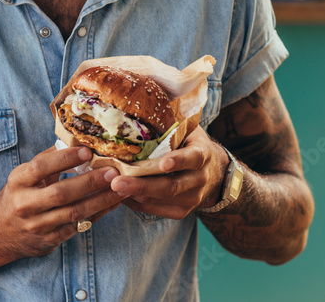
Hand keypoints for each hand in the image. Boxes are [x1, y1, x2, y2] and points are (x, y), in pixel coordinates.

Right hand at [0, 146, 122, 262]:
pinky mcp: (48, 240)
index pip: (41, 168)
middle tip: (113, 172)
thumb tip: (77, 138)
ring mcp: (37, 226)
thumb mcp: (25, 174)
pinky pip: (77, 226)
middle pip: (60, 193)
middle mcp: (25, 204)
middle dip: (89, 182)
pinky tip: (112, 203)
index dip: (65, 159)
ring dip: (100, 200)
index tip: (87, 151)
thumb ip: (49, 158)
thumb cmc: (20, 194)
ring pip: (73, 213)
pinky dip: (97, 214)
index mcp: (18, 181)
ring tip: (121, 188)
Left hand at [110, 126, 228, 219]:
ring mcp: (192, 198)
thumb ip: (170, 126)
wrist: (213, 172)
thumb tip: (138, 112)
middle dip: (142, 185)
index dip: (178, 161)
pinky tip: (120, 194)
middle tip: (117, 182)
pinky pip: (155, 210)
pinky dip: (136, 203)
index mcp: (202, 154)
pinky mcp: (182, 211)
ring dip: (134, 195)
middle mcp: (200, 179)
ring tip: (111, 188)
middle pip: (170, 186)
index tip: (163, 163)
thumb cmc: (190, 144)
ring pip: (160, 200)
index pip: (193, 158)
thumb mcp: (187, 130)